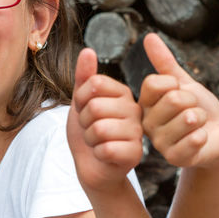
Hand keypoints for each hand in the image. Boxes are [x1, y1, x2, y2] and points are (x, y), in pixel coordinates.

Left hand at [67, 47, 143, 191]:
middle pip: (95, 106)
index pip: (95, 83)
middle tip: (92, 130)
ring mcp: (137, 132)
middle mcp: (135, 110)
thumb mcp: (81, 102)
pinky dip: (98, 154)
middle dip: (84, 122)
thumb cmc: (88, 133)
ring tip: (98, 142)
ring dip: (90, 139)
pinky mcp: (136, 153)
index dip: (81, 100)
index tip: (87, 111)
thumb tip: (88, 51)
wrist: (93, 166)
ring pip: (99, 128)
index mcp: (124, 94)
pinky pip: (106, 148)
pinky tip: (105, 155)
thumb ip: (85, 77)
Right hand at [139, 33, 218, 168]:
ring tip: (198, 125)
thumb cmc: (199, 109)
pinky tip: (201, 139)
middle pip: (173, 99)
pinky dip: (204, 135)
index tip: (181, 93)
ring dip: (201, 118)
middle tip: (193, 111)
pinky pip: (194, 138)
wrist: (216, 137)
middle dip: (193, 102)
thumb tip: (149, 36)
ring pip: (187, 118)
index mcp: (146, 103)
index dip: (176, 84)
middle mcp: (148, 123)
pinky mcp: (175, 158)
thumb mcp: (184, 82)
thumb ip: (165, 62)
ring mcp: (160, 142)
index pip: (154, 83)